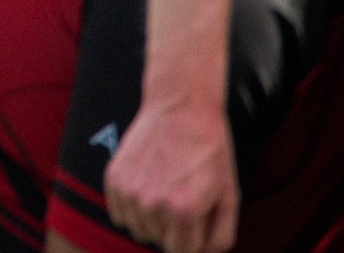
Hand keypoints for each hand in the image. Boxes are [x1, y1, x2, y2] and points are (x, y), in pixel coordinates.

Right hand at [104, 99, 238, 252]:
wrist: (181, 107)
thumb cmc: (209, 149)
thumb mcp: (229, 195)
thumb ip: (221, 236)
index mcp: (183, 211)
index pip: (183, 252)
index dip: (193, 241)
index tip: (197, 223)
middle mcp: (152, 204)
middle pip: (160, 242)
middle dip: (174, 230)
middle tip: (183, 199)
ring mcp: (129, 191)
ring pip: (138, 230)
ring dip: (152, 220)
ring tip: (165, 191)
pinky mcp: (114, 178)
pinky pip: (119, 215)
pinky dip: (132, 209)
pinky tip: (147, 187)